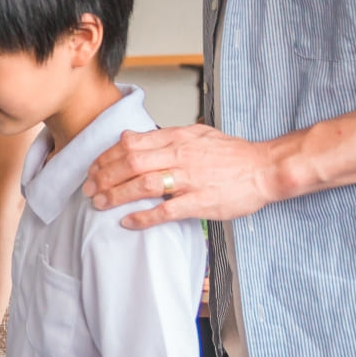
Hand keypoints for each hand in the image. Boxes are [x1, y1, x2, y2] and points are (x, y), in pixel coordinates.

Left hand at [83, 124, 284, 229]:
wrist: (266, 168)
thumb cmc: (233, 154)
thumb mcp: (197, 133)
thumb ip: (164, 136)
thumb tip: (130, 138)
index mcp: (178, 138)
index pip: (131, 143)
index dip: (106, 157)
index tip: (94, 168)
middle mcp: (181, 156)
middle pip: (130, 163)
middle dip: (104, 177)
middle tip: (89, 189)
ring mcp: (191, 179)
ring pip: (143, 185)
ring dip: (116, 195)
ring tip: (100, 204)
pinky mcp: (201, 202)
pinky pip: (165, 211)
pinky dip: (143, 217)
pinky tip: (128, 222)